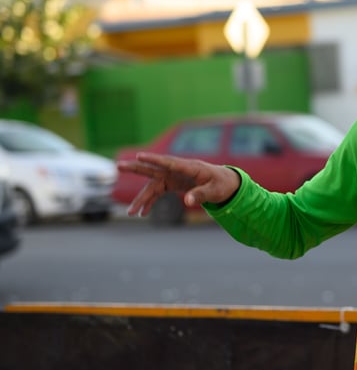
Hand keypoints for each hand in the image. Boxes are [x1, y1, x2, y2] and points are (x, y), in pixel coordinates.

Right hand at [117, 152, 241, 216]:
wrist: (224, 184)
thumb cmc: (221, 184)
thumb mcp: (215, 191)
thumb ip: (201, 194)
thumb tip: (188, 201)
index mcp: (190, 167)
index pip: (169, 162)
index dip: (154, 159)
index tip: (139, 156)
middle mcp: (178, 170)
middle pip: (154, 169)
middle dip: (136, 168)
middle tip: (118, 166)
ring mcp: (174, 176)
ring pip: (153, 185)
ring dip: (142, 198)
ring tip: (131, 212)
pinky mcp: (173, 183)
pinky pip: (157, 192)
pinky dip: (150, 202)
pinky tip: (142, 213)